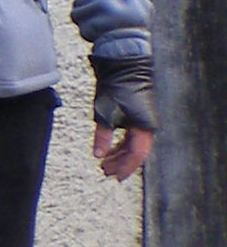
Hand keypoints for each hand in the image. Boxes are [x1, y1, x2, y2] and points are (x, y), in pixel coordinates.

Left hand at [90, 58, 152, 182]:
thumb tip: (99, 155)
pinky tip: (109, 151)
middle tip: (105, 172)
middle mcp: (147, 127)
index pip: (137, 154)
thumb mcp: (104, 114)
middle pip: (135, 152)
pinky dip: (120, 145)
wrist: (124, 68)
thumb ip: (103, 137)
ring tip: (104, 164)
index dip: (127, 168)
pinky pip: (130, 137)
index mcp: (143, 127)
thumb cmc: (116, 89)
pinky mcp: (137, 117)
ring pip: (132, 145)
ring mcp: (143, 122)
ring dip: (119, 155)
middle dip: (121, 164)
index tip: (117, 177)